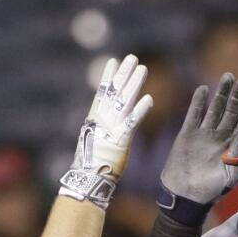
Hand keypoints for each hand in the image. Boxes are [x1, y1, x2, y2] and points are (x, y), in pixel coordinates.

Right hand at [58, 54, 153, 208]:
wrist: (87, 178)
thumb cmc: (91, 163)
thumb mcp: (94, 140)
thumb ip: (100, 129)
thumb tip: (103, 124)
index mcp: (95, 118)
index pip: (102, 91)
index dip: (108, 76)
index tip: (114, 61)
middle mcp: (103, 119)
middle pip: (115, 91)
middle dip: (124, 73)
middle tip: (133, 58)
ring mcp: (111, 127)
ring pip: (124, 101)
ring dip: (134, 84)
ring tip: (143, 69)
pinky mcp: (121, 140)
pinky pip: (132, 122)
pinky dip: (140, 110)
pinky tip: (149, 99)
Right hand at [160, 73, 237, 204]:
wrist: (185, 197)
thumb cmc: (212, 190)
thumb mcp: (231, 175)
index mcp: (234, 146)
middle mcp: (221, 137)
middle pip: (232, 111)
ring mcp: (205, 134)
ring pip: (215, 109)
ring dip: (221, 93)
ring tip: (227, 78)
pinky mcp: (188, 134)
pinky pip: (194, 114)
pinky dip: (198, 102)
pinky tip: (203, 90)